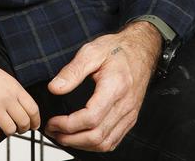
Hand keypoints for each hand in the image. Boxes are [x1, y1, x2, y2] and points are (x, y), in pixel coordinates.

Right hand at [0, 52, 39, 140]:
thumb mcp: (4, 77)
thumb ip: (15, 92)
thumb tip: (25, 110)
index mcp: (14, 87)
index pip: (33, 110)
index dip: (35, 121)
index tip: (33, 125)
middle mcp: (6, 98)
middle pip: (24, 123)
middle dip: (23, 128)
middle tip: (18, 128)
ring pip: (10, 130)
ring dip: (8, 131)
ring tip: (3, 126)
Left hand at [45, 22, 160, 151]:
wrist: (140, 49)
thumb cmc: (117, 49)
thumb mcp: (91, 51)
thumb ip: (72, 71)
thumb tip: (55, 88)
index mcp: (115, 87)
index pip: (91, 118)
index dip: (68, 125)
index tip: (53, 121)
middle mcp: (125, 105)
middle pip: (97, 136)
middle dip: (71, 139)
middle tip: (53, 132)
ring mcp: (129, 114)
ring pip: (106, 143)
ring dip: (82, 145)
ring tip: (64, 136)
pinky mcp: (130, 118)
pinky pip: (114, 140)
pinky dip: (96, 145)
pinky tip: (82, 138)